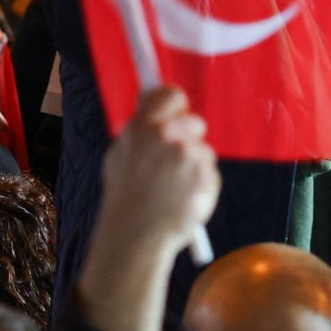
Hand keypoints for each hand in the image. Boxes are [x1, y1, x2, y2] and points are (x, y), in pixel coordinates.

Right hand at [97, 86, 219, 255]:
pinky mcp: (207, 178)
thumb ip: (138, 127)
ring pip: (202, 151)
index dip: (175, 104)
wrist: (136, 236)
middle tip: (175, 157)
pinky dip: (200, 185)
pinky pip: (209, 174)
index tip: (175, 112)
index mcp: (142, 128)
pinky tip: (182, 200)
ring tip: (171, 189)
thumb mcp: (121, 156)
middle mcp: (167, 138)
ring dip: (193, 166)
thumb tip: (149, 99)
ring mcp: (190, 158)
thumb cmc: (126, 197)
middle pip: (195, 121)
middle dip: (188, 137)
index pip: (171, 94)